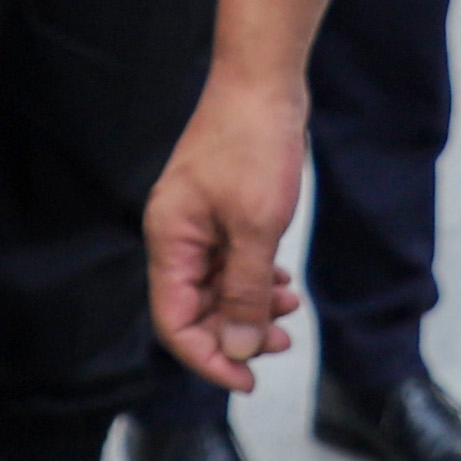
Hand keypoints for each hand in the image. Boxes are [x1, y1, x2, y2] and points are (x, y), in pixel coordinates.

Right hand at [145, 70, 310, 394]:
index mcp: (170, 240)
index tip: (248, 379)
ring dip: (250, 305)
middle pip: (196, 308)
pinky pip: (230, 261)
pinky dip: (254, 278)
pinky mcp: (219, 209)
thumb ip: (245, 291)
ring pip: (217, 286)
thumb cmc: (254, 145)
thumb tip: (237, 348)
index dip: (208, 357)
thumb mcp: (257, 228)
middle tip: (281, 342)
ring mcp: (197, 222)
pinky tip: (282, 279)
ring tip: (290, 307)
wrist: (263, 81)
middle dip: (236, 332)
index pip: (174, 321)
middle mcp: (176, 235)